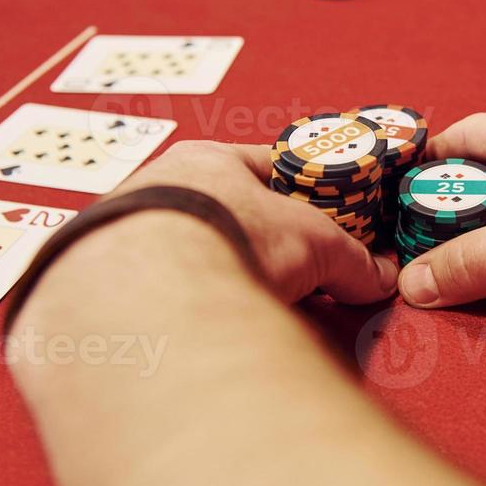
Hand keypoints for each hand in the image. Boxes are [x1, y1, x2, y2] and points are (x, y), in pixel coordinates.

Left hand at [112, 141, 397, 305]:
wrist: (150, 288)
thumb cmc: (218, 235)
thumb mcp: (312, 241)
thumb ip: (350, 260)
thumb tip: (376, 278)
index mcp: (205, 160)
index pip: (264, 167)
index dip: (301, 191)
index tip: (322, 214)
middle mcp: (158, 192)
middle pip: (226, 214)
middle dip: (259, 243)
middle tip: (290, 272)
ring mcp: (128, 239)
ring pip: (186, 253)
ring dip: (217, 275)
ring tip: (250, 305)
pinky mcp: (109, 290)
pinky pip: (158, 294)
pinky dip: (185, 308)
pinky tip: (207, 326)